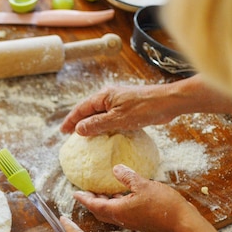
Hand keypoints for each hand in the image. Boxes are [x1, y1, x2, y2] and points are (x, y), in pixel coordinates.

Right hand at [60, 84, 178, 135]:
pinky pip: (110, 116)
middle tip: (70, 134)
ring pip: (99, 113)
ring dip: (90, 123)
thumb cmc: (144, 108)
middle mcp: (109, 96)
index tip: (63, 131)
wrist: (168, 102)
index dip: (71, 120)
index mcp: (103, 96)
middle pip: (88, 109)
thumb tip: (79, 129)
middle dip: (78, 121)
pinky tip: (103, 133)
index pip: (81, 109)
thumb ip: (97, 124)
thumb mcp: (117, 119)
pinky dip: (103, 124)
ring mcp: (118, 101)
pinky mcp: (127, 107)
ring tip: (83, 135)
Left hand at [72, 164, 198, 231]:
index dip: (84, 198)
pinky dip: (115, 204)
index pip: (95, 205)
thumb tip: (115, 169)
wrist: (182, 223)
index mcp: (118, 210)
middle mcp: (121, 218)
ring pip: (110, 212)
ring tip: (100, 192)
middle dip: (91, 202)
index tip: (75, 193)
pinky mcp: (139, 220)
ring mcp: (131, 221)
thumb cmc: (163, 205)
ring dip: (103, 203)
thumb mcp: (143, 185)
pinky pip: (121, 212)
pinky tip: (120, 194)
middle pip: (100, 211)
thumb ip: (128, 177)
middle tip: (85, 192)